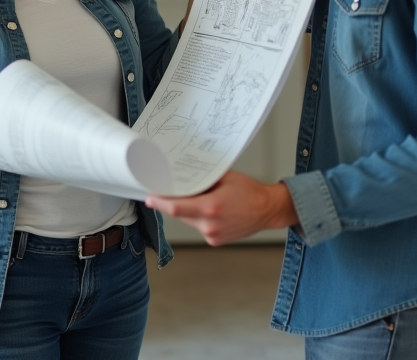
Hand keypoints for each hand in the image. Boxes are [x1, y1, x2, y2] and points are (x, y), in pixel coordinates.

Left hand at [145, 171, 298, 245]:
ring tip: (203, 199)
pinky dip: (198, 218)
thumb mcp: (225, 177)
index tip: (149, 197)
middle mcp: (209, 224)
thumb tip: (183, 175)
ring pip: (188, 221)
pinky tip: (211, 210)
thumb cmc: (249, 192)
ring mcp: (212, 235)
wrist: (267, 210)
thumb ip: (203, 178)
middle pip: (181, 214)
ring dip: (188, 211)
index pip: (177, 207)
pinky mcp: (214, 241)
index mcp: (211, 207)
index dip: (160, 203)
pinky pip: (198, 227)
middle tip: (172, 191)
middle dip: (175, 203)